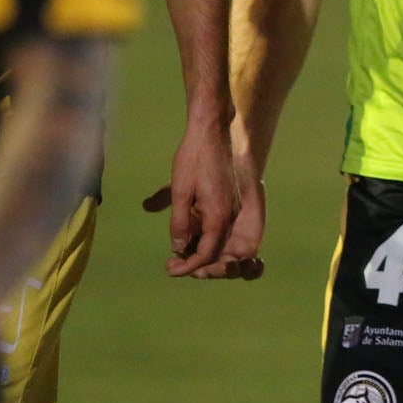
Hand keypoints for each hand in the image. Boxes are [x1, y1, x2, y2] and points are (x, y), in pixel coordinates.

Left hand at [147, 146, 264, 280]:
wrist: (210, 132)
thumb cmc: (193, 159)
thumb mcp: (179, 192)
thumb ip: (179, 224)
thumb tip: (178, 249)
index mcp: (219, 215)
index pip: (206, 254)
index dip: (188, 267)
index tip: (170, 270)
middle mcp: (230, 215)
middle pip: (215, 251)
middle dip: (194, 263)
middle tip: (171, 265)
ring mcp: (232, 207)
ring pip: (217, 239)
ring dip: (198, 249)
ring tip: (176, 250)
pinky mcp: (229, 200)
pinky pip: (218, 226)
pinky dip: (203, 235)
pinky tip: (188, 231)